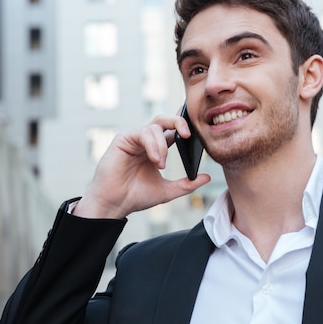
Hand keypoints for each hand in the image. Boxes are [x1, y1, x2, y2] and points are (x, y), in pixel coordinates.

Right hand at [73, 114, 210, 218]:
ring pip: (155, 127)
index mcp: (156, 149)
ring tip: (161, 164)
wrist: (114, 204)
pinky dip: (152, 145)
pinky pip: (142, 133)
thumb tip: (207, 177)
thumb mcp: (167, 191)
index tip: (197, 132)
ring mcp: (134, 139)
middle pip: (164, 120)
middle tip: (188, 134)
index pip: (173, 131)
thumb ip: (187, 184)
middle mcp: (145, 141)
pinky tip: (154, 159)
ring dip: (162, 145)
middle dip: (178, 121)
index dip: (185, 128)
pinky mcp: (123, 140)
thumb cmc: (136, 196)